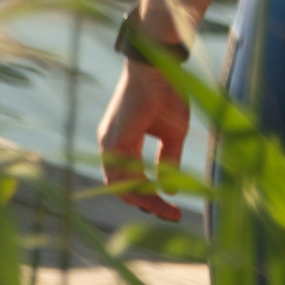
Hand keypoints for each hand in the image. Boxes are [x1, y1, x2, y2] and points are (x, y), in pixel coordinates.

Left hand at [99, 51, 192, 218]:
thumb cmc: (166, 93)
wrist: (157, 67)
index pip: (134, 179)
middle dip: (149, 205)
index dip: (153, 197)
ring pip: (120, 185)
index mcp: (124, 142)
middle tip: (172, 217)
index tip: (175, 210)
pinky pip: (119, 175)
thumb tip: (170, 189)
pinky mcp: (112, 140)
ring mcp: (109, 143)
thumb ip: (168, 161)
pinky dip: (137, 189)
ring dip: (144, 201)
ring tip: (167, 211)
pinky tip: (156, 197)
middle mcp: (112, 145)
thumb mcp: (172, 135)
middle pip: (125, 187)